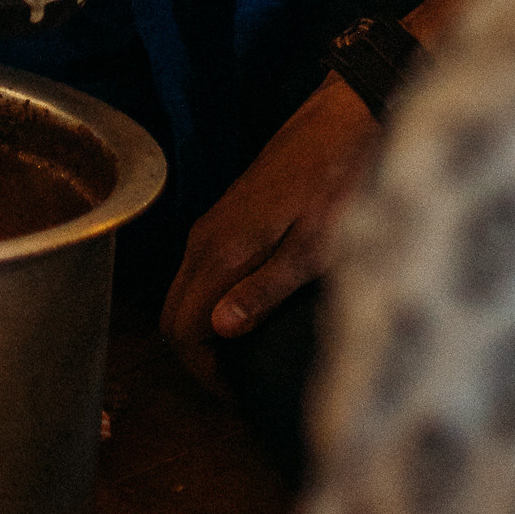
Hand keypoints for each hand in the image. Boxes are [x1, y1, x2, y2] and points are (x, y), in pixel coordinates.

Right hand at [160, 71, 381, 384]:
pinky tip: (250, 315)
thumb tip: (217, 329)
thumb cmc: (339, 184)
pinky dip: (211, 302)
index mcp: (222, 250)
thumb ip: (264, 288)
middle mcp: (205, 237)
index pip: (180, 327)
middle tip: (240, 385)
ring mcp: (213, 223)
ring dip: (202, 330)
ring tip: (247, 358)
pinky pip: (201, 271)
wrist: (343, 118)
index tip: (238, 395)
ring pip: (184, 291)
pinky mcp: (229, 215)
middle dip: (196, 357)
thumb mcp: (314, 247)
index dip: (202, 371)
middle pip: (171, 313)